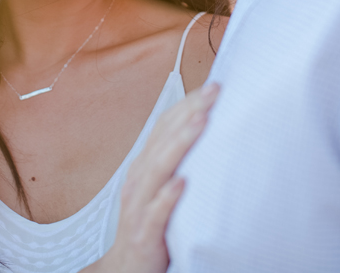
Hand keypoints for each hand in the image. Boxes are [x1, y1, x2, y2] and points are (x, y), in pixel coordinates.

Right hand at [89, 83, 219, 272]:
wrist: (125, 269)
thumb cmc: (151, 225)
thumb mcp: (162, 187)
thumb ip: (178, 161)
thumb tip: (209, 130)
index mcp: (145, 167)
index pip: (164, 127)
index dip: (187, 104)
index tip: (213, 86)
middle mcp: (139, 182)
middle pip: (162, 140)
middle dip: (188, 113)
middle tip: (214, 92)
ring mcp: (139, 208)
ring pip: (157, 171)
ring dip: (180, 144)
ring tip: (202, 121)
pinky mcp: (145, 236)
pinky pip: (154, 215)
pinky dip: (167, 198)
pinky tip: (182, 183)